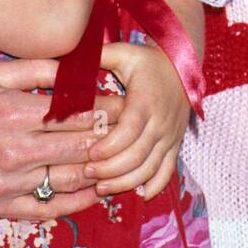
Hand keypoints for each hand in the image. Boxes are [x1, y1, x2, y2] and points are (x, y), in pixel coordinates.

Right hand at [0, 57, 126, 220]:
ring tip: (124, 156)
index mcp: (11, 114)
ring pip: (71, 179)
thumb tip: (74, 66)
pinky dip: (77, 203)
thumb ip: (31, 71)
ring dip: (102, 168)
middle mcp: (14, 153)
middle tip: (135, 126)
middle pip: (81, 146)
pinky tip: (97, 191)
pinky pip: (48, 210)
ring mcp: (8, 185)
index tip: (128, 101)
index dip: (107, 108)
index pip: (76, 113)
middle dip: (112, 136)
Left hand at [85, 41, 191, 200]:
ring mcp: (170, 136)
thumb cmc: (146, 60)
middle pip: (138, 155)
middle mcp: (161, 121)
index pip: (130, 130)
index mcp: (146, 100)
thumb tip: (66, 60)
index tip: (90, 154)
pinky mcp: (175, 144)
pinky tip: (139, 195)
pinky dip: (155, 186)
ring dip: (127, 182)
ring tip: (102, 187)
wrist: (181, 66)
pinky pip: (168, 171)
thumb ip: (97, 56)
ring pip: (151, 168)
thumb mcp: (123, 52)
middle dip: (112, 169)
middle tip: (87, 172)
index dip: (110, 146)